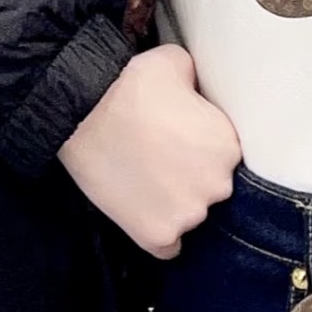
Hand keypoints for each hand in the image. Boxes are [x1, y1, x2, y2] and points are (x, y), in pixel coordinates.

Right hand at [57, 41, 241, 259]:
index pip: (224, 157)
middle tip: (159, 160)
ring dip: (174, 205)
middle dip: (190, 177)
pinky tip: (145, 214)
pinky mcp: (155, 236)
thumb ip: (198, 83)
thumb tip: (196, 89)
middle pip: (211, 189)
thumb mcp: (179, 64)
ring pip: (190, 217)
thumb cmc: (132, 83)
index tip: (179, 142)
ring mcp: (187, 215)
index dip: (200, 149)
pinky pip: (168, 247)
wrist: (82, 111)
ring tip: (144, 182)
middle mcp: (217, 185)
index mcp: (229, 146)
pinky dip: (159, 236)